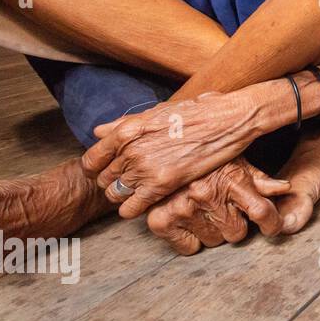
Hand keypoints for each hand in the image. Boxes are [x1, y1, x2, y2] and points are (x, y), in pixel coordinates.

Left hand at [83, 90, 267, 216]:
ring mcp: (145, 168)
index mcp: (126, 131)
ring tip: (138, 192)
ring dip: (124, 196)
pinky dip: (133, 209)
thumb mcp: (156, 112)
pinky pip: (132, 207)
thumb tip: (98, 132)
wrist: (227, 119)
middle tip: (128, 182)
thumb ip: (124, 124)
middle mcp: (130, 150)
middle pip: (103, 179)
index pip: (92, 160)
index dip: (97, 168)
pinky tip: (145, 203)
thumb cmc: (196, 112)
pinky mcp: (163, 183)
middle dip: (113, 182)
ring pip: (115, 194)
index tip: (107, 171)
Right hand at [145, 157, 290, 254]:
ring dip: (212, 229)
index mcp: (230, 179)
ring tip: (204, 208)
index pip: (262, 212)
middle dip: (234, 222)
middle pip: (237, 233)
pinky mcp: (161, 222)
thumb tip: (285, 189)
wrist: (161, 148)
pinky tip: (188, 218)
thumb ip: (260, 179)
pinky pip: (189, 248)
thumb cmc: (205, 157)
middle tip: (223, 206)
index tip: (272, 227)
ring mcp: (182, 210)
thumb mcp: (236, 160)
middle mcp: (207, 195)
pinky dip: (190, 238)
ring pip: (214, 241)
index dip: (272, 224)